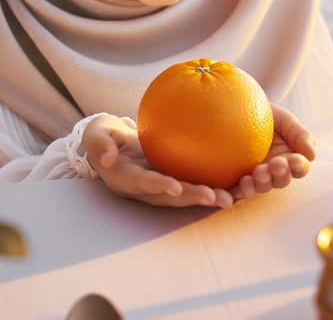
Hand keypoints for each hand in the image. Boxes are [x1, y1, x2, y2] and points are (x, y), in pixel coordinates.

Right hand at [82, 114, 232, 207]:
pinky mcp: (172, 179)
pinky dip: (212, 185)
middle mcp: (145, 188)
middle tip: (215, 197)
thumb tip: (109, 156)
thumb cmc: (104, 136)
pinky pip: (192, 183)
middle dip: (192, 198)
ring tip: (232, 198)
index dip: (158, 186)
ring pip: (185, 195)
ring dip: (207, 198)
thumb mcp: (96, 134)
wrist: (112, 145)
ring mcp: (160, 187)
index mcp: (126, 178)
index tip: (173, 186)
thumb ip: (100, 143)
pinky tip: (235, 180)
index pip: (143, 183)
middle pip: (171, 197)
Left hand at [230, 103, 315, 200]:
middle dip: (279, 174)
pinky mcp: (237, 178)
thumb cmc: (266, 114)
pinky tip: (237, 188)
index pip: (299, 168)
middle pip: (281, 180)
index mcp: (290, 159)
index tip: (295, 160)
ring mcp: (255, 176)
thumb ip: (301, 135)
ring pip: (262, 186)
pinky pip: (238, 189)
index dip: (299, 166)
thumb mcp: (286, 120)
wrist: (238, 109)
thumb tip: (312, 156)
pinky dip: (238, 191)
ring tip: (257, 174)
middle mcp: (274, 172)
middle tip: (275, 165)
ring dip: (261, 183)